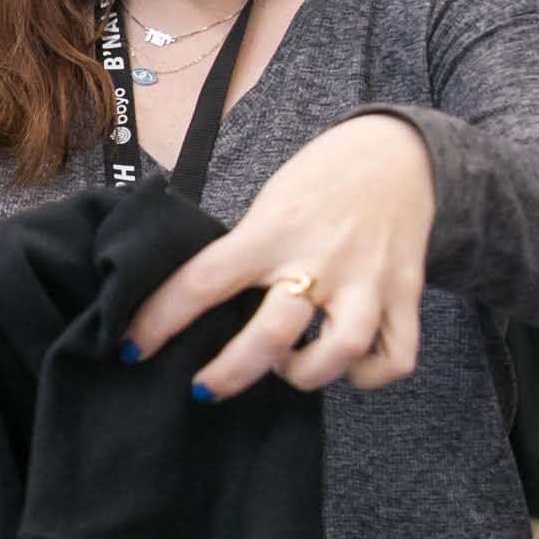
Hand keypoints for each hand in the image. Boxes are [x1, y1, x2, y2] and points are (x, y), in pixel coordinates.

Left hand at [123, 113, 435, 399]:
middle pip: (273, 334)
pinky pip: (395, 357)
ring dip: (303, 374)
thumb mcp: (269, 204)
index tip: (132, 349)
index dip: (160, 321)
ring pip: (340, 351)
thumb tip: (201, 305)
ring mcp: (368, 279)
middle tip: (204, 388)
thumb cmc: (319, 180)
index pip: (204, 280)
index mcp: (273, 230)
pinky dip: (368, 375)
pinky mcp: (406, 293)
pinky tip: (344, 367)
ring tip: (286, 367)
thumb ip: (244, 252)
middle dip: (230, 373)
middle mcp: (320, 258)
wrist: (398, 150)